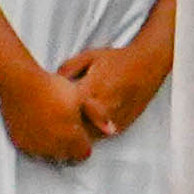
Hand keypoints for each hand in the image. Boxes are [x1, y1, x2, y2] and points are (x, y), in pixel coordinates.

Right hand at [0, 61, 99, 170]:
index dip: (84, 144)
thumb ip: (98, 116)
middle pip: (67, 156)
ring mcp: (36, 147)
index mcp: (71, 138)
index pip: (83, 154)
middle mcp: (54, 147)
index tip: (80, 132)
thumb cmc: (52, 88)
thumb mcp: (81, 98)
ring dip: (53, 145)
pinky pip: (33, 149)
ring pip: (49, 154)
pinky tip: (37, 125)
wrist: (20, 84)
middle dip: (69, 146)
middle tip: (65, 126)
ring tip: (51, 124)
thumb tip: (112, 131)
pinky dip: (36, 142)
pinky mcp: (21, 142)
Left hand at [63, 21, 176, 143]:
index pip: (64, 109)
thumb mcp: (90, 56)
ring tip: (68, 128)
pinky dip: (91, 135)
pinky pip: (100, 137)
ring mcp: (112, 120)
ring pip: (87, 136)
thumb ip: (68, 68)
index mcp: (90, 90)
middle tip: (54, 123)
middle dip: (64, 126)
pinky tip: (85, 127)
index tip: (46, 111)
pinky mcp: (120, 127)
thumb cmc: (117, 60)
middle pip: (74, 127)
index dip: (53, 112)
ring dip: (77, 134)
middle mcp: (102, 108)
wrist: (147, 66)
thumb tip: (51, 80)